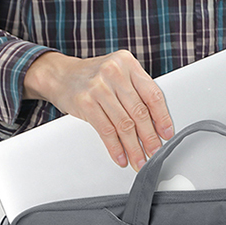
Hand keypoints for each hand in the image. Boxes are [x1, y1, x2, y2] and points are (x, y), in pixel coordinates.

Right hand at [23, 50, 173, 169]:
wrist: (59, 74)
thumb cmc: (92, 77)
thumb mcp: (117, 75)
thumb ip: (136, 92)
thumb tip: (156, 124)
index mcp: (128, 63)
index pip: (152, 94)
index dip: (162, 118)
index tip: (166, 134)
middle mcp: (114, 72)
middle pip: (139, 112)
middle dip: (149, 138)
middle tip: (155, 153)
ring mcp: (98, 87)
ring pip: (124, 124)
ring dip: (134, 148)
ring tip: (139, 160)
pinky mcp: (85, 102)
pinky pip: (106, 131)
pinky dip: (115, 148)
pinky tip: (121, 157)